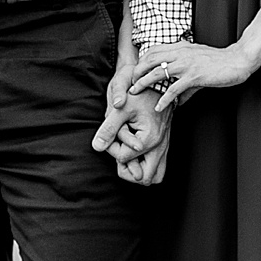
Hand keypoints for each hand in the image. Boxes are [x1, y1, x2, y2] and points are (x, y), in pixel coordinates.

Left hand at [93, 68, 170, 185]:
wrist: (158, 82)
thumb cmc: (140, 93)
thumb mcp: (120, 109)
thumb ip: (108, 129)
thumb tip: (97, 147)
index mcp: (149, 139)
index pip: (124, 158)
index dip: (112, 148)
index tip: (112, 132)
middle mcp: (160, 146)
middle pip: (144, 178)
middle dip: (128, 170)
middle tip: (119, 152)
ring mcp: (164, 146)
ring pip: (155, 176)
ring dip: (139, 171)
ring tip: (127, 156)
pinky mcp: (164, 144)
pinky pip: (158, 166)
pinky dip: (146, 165)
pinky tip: (135, 153)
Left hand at [128, 36, 253, 115]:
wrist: (237, 60)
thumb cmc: (220, 62)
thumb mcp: (199, 64)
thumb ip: (187, 82)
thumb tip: (180, 100)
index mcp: (181, 47)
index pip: (154, 50)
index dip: (142, 60)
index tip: (136, 72)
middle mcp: (181, 53)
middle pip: (150, 59)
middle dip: (137, 71)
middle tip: (130, 83)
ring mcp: (186, 64)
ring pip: (157, 72)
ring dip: (144, 83)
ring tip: (135, 93)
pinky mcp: (194, 76)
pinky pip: (174, 88)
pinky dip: (164, 99)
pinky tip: (158, 107)